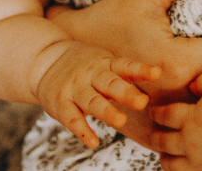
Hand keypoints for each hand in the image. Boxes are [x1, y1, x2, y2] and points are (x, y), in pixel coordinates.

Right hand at [34, 41, 160, 148]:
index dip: (141, 70)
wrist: (44, 60)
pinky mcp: (60, 103)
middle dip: (126, 93)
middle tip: (142, 102)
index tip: (157, 73)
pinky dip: (82, 130)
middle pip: (110, 83)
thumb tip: (156, 87)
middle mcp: (90, 75)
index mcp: (105, 65)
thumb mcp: (104, 64)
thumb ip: (125, 77)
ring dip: (106, 111)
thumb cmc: (84, 66)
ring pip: (92, 101)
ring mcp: (74, 88)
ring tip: (120, 121)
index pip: (125, 66)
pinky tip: (93, 141)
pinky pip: (72, 118)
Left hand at [147, 73, 201, 170]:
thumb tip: (191, 85)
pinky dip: (178, 170)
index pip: (164, 115)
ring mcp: (197, 163)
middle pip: (161, 140)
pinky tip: (182, 166)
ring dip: (165, 156)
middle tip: (154, 133)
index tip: (154, 112)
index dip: (157, 112)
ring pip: (169, 163)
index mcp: (191, 118)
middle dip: (155, 136)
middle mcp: (189, 142)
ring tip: (166, 152)